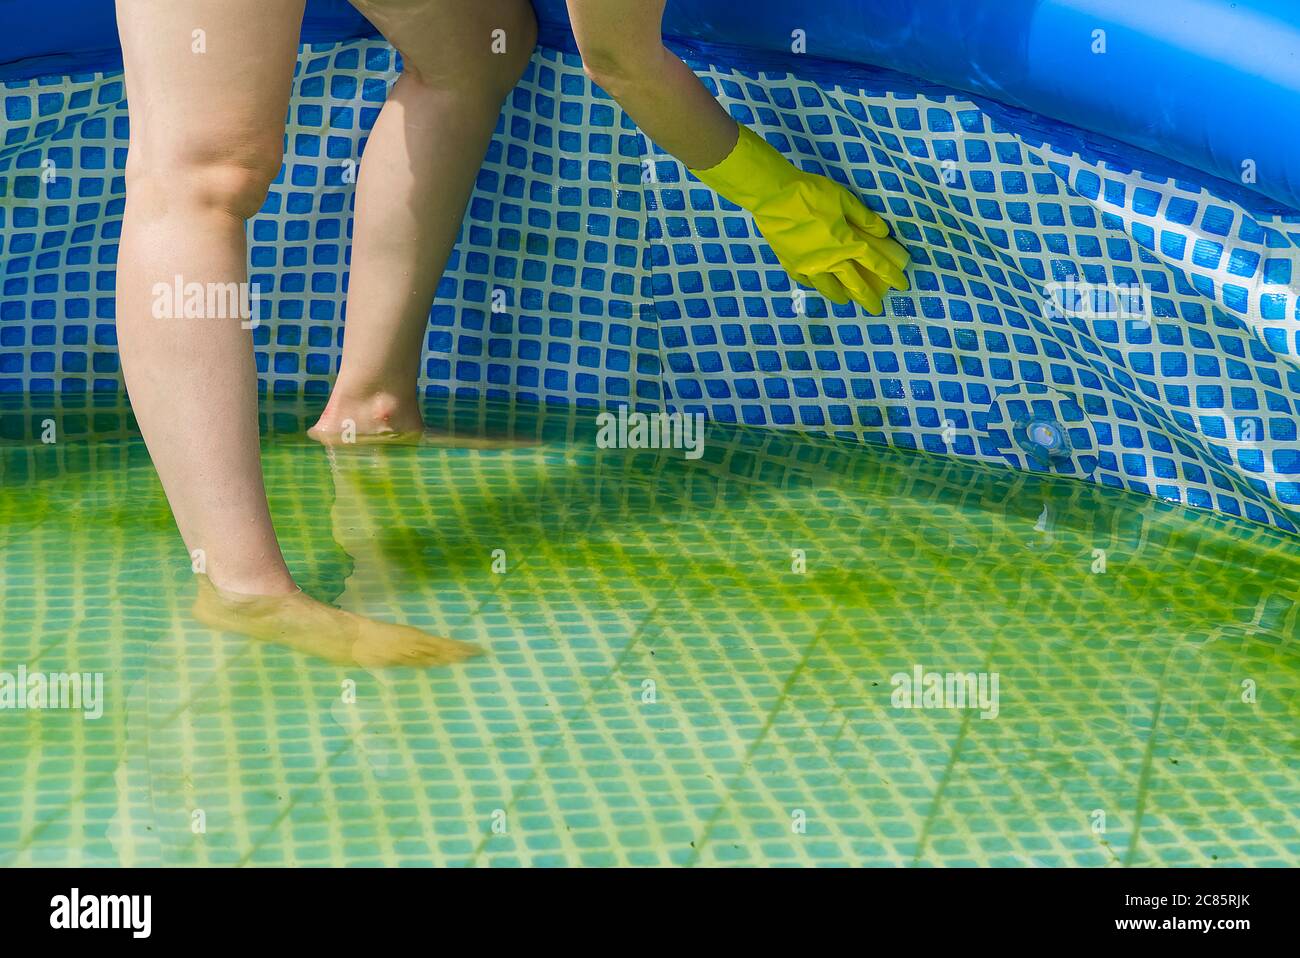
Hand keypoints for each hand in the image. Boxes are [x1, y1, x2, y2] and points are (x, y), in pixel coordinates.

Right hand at [751, 172, 910, 314]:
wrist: (774, 197)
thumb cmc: (812, 194)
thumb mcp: (845, 199)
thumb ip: (865, 218)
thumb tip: (883, 233)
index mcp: (848, 244)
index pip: (876, 264)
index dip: (892, 276)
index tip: (903, 286)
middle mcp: (831, 262)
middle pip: (855, 285)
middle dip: (868, 298)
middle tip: (875, 309)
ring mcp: (810, 267)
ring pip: (830, 288)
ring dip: (842, 297)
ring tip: (847, 301)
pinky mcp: (791, 265)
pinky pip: (808, 282)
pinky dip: (816, 286)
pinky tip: (819, 286)